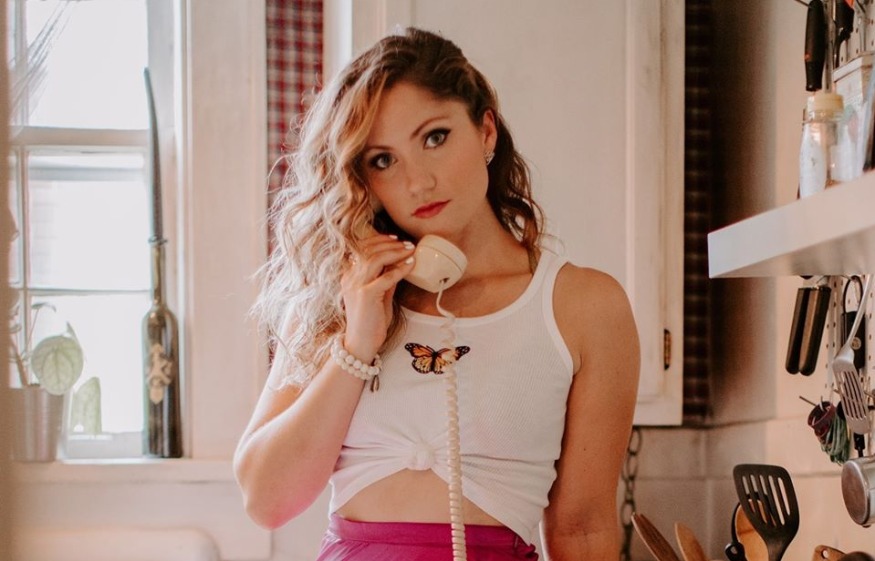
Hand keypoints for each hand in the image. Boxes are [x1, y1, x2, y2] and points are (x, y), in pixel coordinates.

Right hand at [340, 234, 415, 359]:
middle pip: (368, 250)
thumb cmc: (369, 322)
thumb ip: (385, 281)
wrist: (361, 344)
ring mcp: (356, 286)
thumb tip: (398, 266)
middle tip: (407, 243)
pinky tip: (411, 264)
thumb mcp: (378, 296)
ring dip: (396, 252)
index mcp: (349, 276)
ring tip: (410, 250)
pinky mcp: (366, 295)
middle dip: (389, 244)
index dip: (379, 240)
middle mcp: (350, 278)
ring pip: (376, 259)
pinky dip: (400, 268)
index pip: (361, 249)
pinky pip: (386, 277)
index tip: (395, 239)